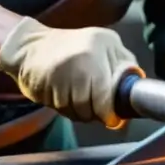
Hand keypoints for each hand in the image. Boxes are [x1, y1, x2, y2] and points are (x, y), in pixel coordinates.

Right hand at [0, 18, 140, 126]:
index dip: (109, 111)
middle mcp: (82, 57)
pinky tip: (62, 96)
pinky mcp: (46, 84)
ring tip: (76, 99)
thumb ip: (121, 64)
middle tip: (93, 110)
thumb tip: (135, 89)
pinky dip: (65, 109)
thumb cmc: (72, 47)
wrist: (28, 46)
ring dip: (79, 112)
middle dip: (95, 113)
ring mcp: (62, 71)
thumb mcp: (103, 45)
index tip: (111, 119)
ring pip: (78, 110)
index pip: (108, 91)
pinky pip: (62, 109)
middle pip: (93, 105)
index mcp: (100, 45)